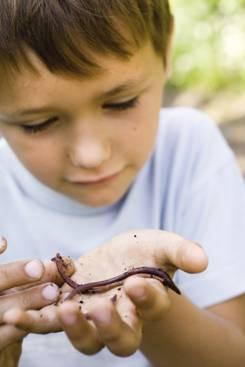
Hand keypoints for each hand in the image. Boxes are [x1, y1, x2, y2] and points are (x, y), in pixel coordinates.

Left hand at [4, 230, 207, 356]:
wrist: (119, 263)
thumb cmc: (143, 255)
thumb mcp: (161, 246)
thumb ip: (180, 251)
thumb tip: (203, 259)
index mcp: (147, 302)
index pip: (151, 305)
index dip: (146, 298)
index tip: (137, 282)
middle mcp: (121, 318)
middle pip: (118, 339)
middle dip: (109, 328)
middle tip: (99, 309)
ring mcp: (92, 316)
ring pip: (82, 338)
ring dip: (67, 329)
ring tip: (56, 312)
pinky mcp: (66, 308)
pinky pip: (49, 321)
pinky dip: (33, 320)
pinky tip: (14, 314)